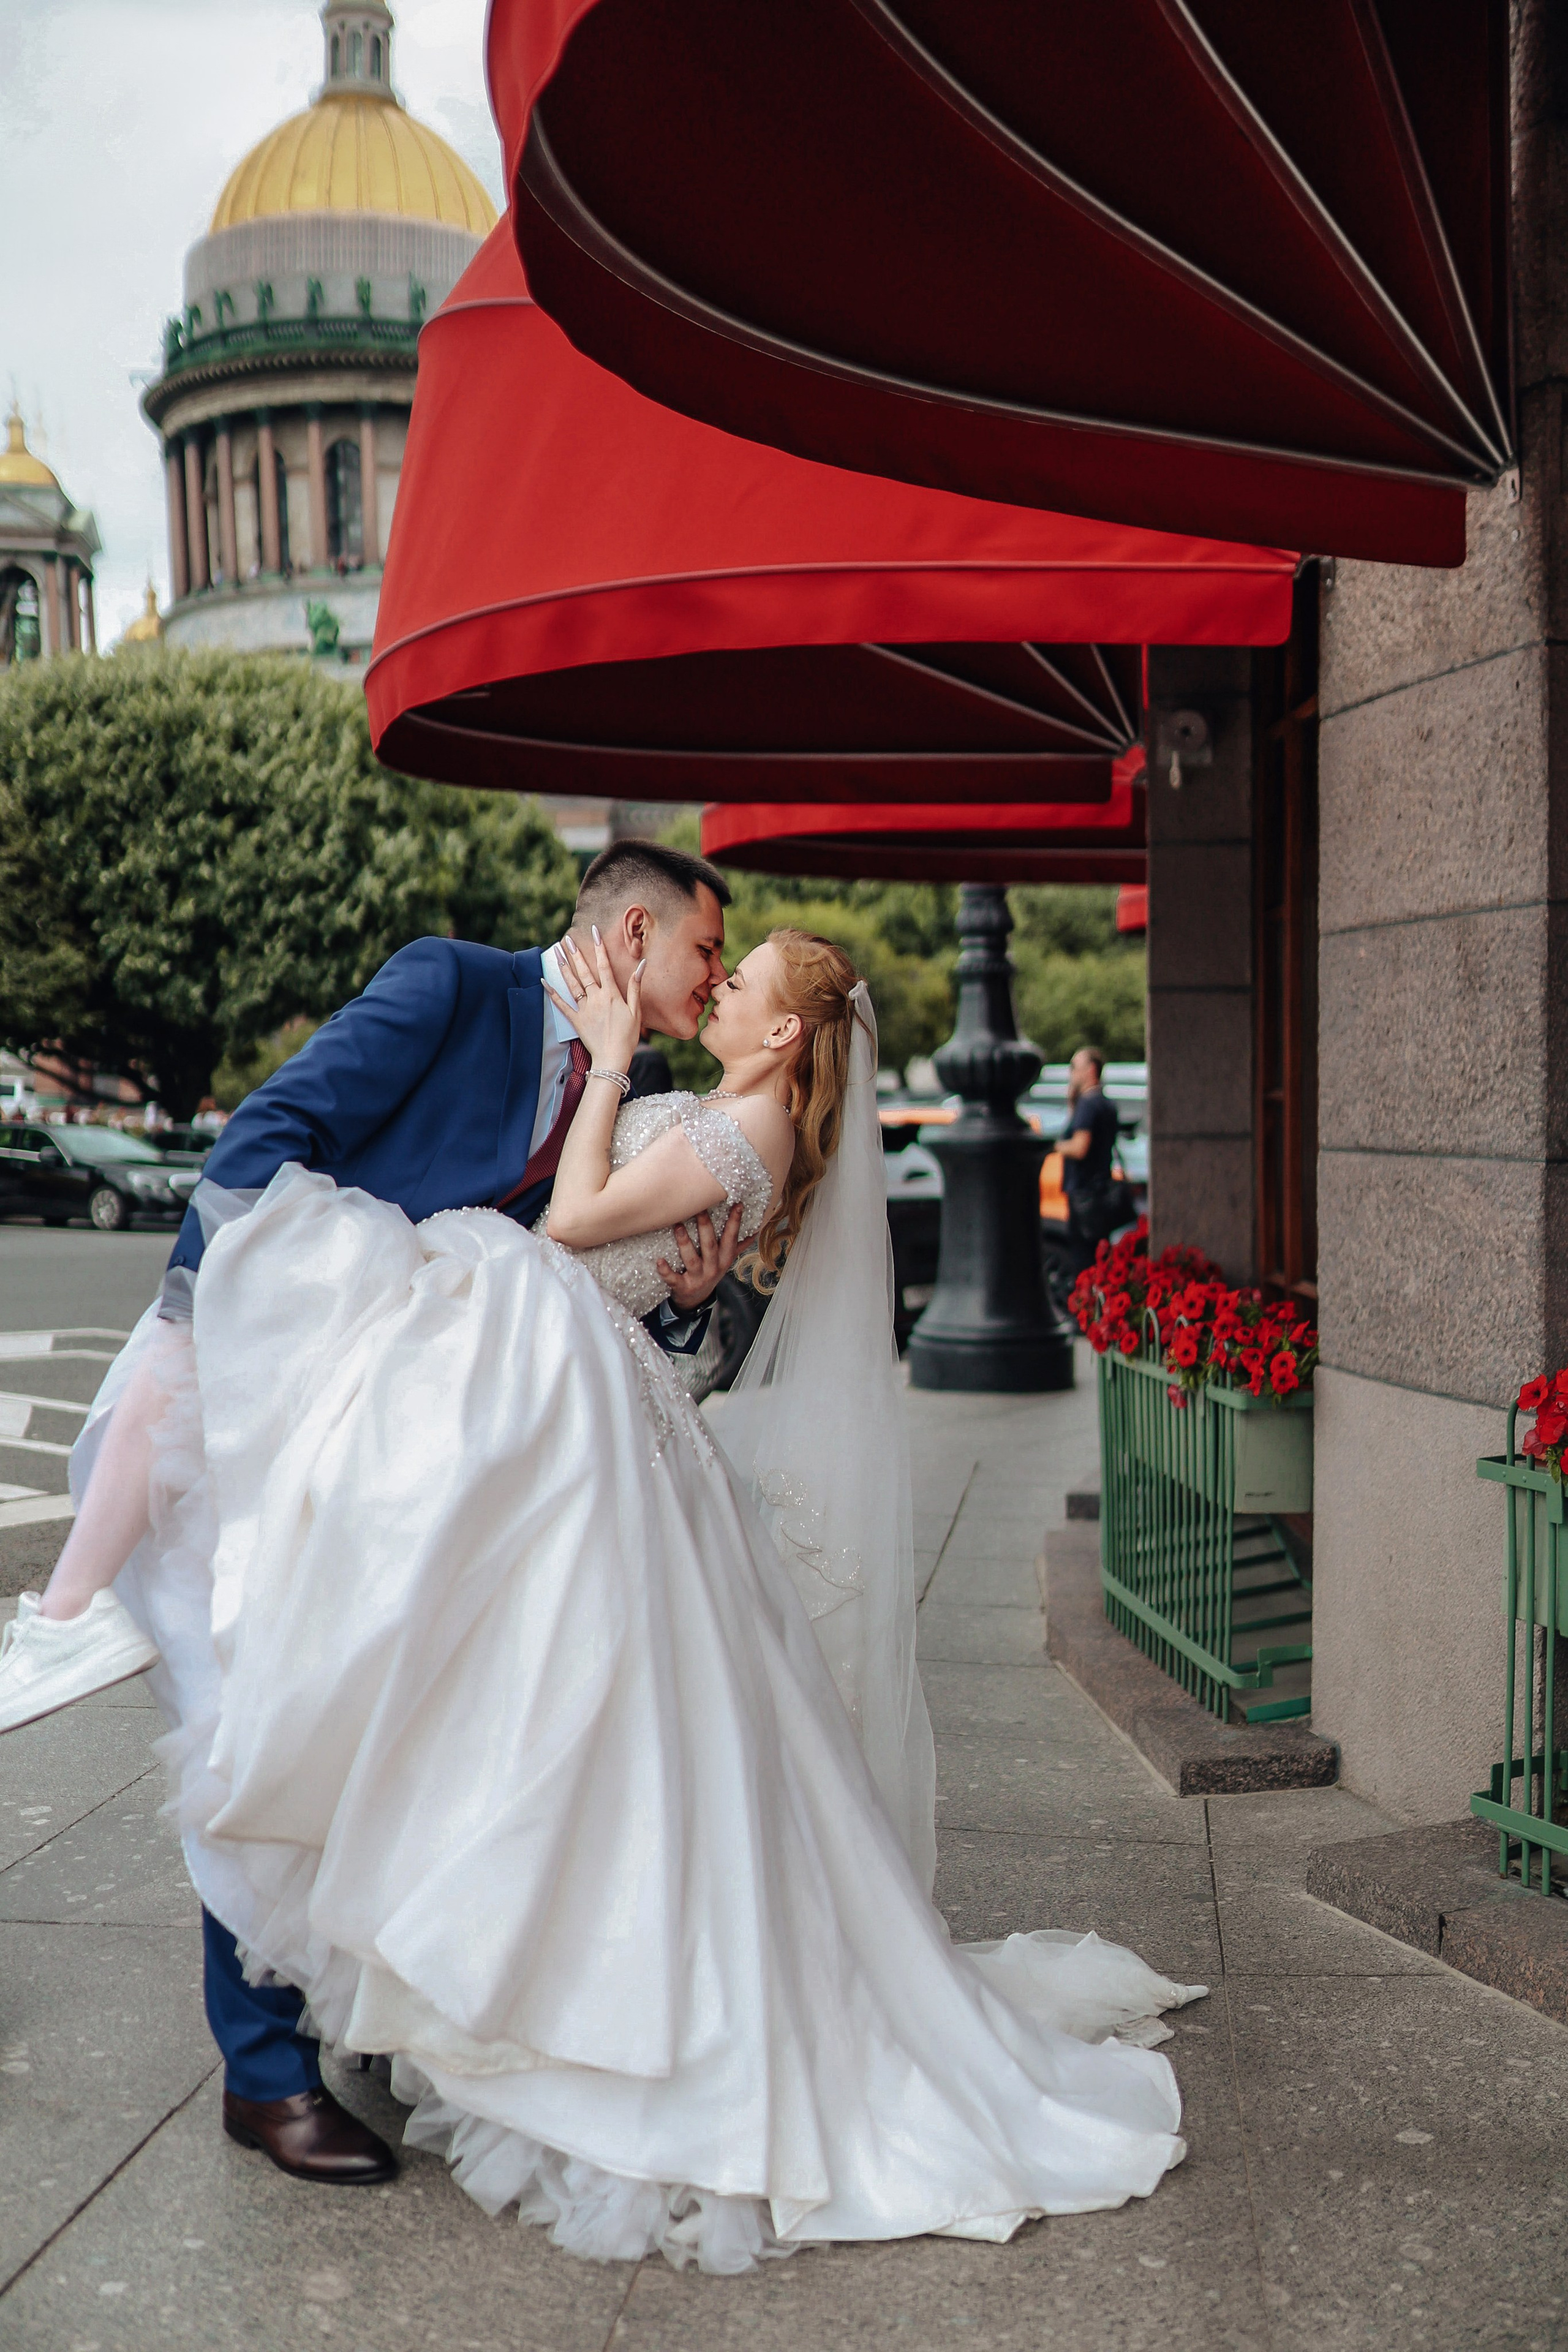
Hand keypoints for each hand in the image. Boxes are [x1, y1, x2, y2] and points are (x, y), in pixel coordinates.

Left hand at [546, 931, 642, 1072]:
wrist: (612, 1058)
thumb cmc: (627, 1036)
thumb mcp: (636, 1011)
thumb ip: (636, 987)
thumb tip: (642, 965)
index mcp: (611, 995)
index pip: (604, 966)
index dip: (599, 947)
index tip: (594, 932)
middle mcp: (596, 998)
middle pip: (585, 971)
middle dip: (576, 953)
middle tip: (568, 938)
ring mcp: (584, 1009)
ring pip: (572, 984)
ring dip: (564, 967)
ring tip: (557, 952)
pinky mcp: (575, 1020)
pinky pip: (561, 1004)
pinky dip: (552, 992)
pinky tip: (544, 980)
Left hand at [657, 1203, 741, 1311]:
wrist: (696, 1300)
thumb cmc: (710, 1273)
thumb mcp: (726, 1261)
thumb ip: (738, 1245)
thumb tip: (755, 1230)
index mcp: (724, 1259)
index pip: (731, 1239)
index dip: (735, 1223)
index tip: (737, 1205)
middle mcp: (713, 1268)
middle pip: (710, 1246)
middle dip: (705, 1227)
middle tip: (700, 1209)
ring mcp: (697, 1278)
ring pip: (692, 1259)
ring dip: (685, 1243)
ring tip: (678, 1226)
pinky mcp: (682, 1287)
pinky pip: (673, 1279)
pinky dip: (666, 1271)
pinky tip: (659, 1261)